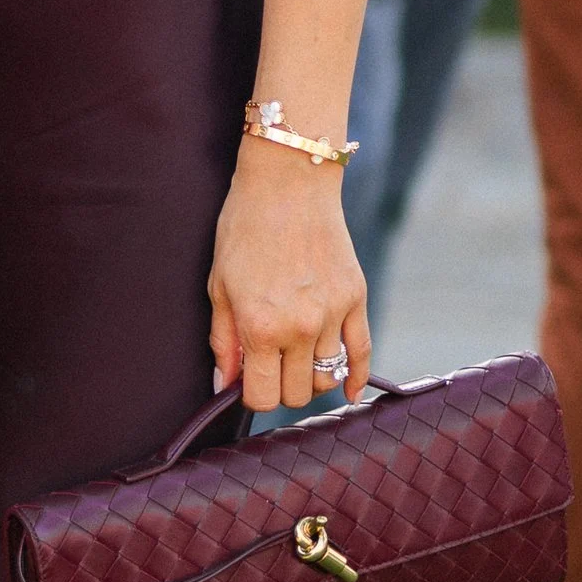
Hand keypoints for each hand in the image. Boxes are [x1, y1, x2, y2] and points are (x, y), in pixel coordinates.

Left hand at [207, 144, 370, 415]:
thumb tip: (225, 384)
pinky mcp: (356, 299)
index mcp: (260, 327)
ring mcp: (333, 315)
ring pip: (327, 378)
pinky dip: (357, 379)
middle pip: (296, 394)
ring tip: (296, 359)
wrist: (288, 184)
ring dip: (310, 378)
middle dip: (280, 388)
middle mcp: (299, 328)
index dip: (251, 395)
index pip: (262, 397)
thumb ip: (223, 340)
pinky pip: (362, 354)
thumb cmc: (245, 229)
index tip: (248, 379)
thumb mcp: (219, 285)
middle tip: (270, 366)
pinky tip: (350, 392)